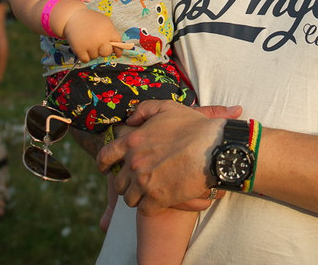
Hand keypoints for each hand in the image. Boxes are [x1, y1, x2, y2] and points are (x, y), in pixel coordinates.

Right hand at [62, 9, 123, 61]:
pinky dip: (84, 56)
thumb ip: (111, 33)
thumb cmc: (89, 20)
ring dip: (91, 52)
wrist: (71, 16)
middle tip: (97, 45)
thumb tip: (116, 48)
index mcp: (108, 29)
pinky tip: (82, 48)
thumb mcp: (104, 22)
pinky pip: (86, 60)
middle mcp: (101, 38)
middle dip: (103, 51)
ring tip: (86, 41)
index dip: (118, 49)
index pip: (118, 42)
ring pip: (95, 57)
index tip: (117, 54)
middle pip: (107, 53)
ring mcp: (90, 44)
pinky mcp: (79, 49)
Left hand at [96, 100, 240, 214]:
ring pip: (129, 199)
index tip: (105, 169)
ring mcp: (145, 182)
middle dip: (125, 183)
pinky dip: (150, 207)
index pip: (105, 156)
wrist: (214, 148)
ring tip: (148, 193)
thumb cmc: (194, 126)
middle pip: (117, 182)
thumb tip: (130, 120)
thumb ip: (144, 109)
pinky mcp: (158, 199)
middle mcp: (134, 163)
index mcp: (132, 142)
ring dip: (137, 197)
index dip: (103, 164)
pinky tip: (159, 201)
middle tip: (136, 182)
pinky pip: (144, 210)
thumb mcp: (167, 107)